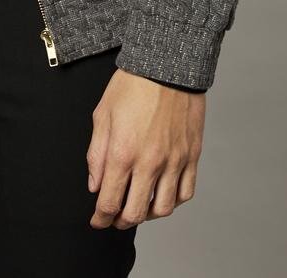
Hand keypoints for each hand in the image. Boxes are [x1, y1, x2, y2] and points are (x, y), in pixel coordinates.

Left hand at [85, 68, 204, 228]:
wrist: (167, 64)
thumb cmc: (132, 84)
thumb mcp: (102, 114)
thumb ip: (96, 154)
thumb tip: (95, 185)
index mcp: (123, 152)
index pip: (110, 202)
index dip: (101, 218)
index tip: (98, 220)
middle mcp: (150, 162)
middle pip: (135, 213)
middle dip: (120, 221)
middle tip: (115, 218)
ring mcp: (174, 161)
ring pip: (163, 209)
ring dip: (148, 214)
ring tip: (139, 207)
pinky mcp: (191, 155)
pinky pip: (185, 193)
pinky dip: (173, 201)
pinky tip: (163, 195)